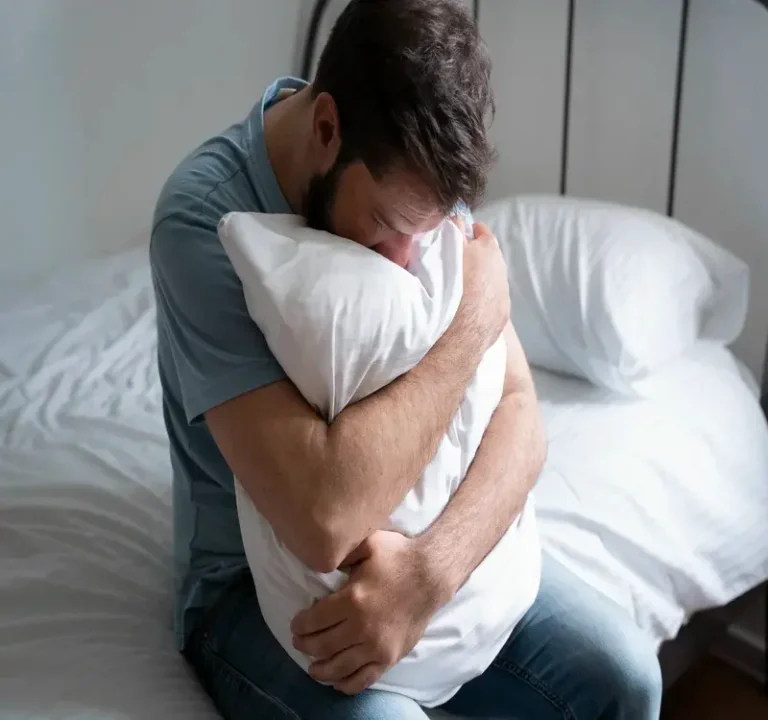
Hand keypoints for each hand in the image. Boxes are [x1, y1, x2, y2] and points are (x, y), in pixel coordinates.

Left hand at [290, 530, 449, 694]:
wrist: (431, 575)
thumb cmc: (398, 557)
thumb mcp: (367, 544)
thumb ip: (342, 552)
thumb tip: (320, 557)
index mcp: (351, 600)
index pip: (313, 621)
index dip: (299, 625)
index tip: (295, 624)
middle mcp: (361, 628)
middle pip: (321, 646)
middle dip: (304, 646)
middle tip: (298, 642)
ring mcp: (377, 646)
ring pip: (339, 667)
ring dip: (320, 669)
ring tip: (312, 666)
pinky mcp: (390, 657)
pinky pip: (363, 679)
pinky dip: (346, 684)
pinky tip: (336, 681)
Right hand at [455, 221, 509, 348]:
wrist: (458, 334)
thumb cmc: (448, 288)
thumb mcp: (446, 252)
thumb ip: (453, 233)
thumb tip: (457, 220)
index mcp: (488, 250)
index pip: (481, 231)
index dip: (470, 231)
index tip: (461, 233)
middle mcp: (501, 270)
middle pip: (490, 257)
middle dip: (477, 257)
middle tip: (458, 261)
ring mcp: (504, 295)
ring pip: (493, 282)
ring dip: (480, 282)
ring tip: (461, 289)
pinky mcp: (502, 317)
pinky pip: (492, 304)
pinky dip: (483, 302)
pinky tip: (468, 308)